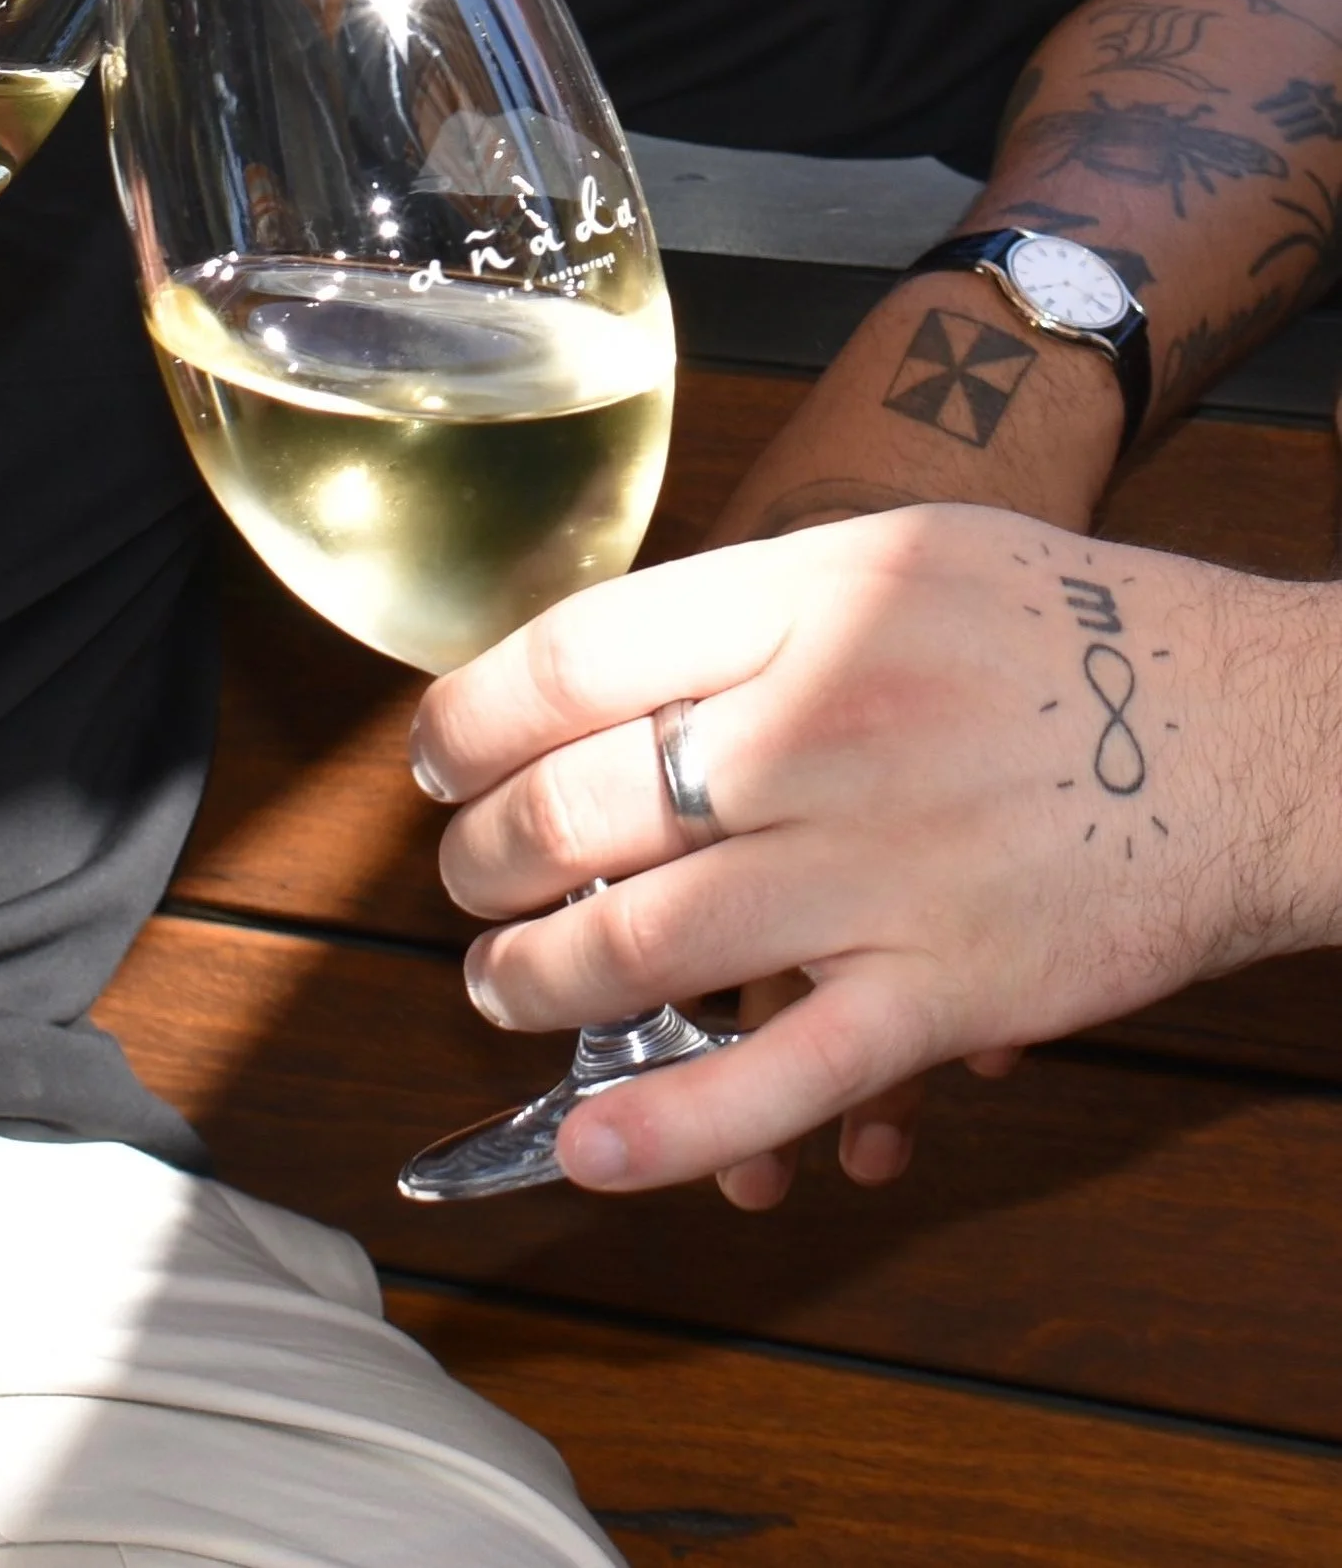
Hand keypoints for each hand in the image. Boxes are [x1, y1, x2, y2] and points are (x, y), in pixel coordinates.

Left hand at [410, 506, 1335, 1195]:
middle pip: (580, 803)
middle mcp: (825, 723)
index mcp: (805, 598)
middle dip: (485, 856)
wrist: (1262, 732)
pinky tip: (590, 1145)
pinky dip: (676, 1127)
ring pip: (645, 941)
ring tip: (500, 980)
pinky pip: (786, 1074)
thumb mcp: (896, 551)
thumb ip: (742, 605)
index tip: (437, 755)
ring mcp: (881, 865)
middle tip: (468, 873)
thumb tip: (586, 672)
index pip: (570, 658)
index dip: (469, 719)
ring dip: (536, 978)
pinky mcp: (948, 990)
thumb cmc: (1069, 631)